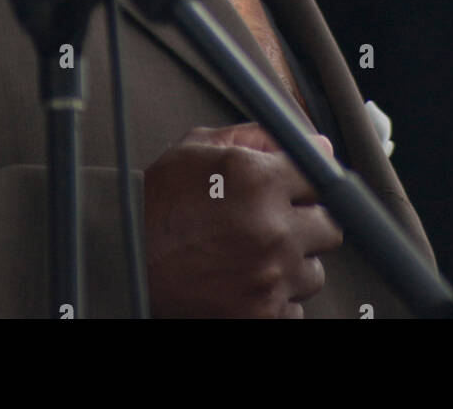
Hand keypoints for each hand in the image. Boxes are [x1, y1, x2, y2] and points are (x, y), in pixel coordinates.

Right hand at [143, 121, 341, 317]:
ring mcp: (268, 276)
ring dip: (293, 263)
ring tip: (259, 255)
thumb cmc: (158, 200)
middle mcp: (271, 228)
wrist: (123, 256)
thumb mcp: (200, 147)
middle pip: (329, 227)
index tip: (295, 189)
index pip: (323, 177)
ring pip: (314, 272)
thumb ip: (262, 138)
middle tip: (280, 222)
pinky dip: (277, 298)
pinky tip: (250, 282)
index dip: (305, 183)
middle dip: (307, 222)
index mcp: (259, 179)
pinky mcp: (259, 314)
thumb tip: (318, 145)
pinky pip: (294, 309)